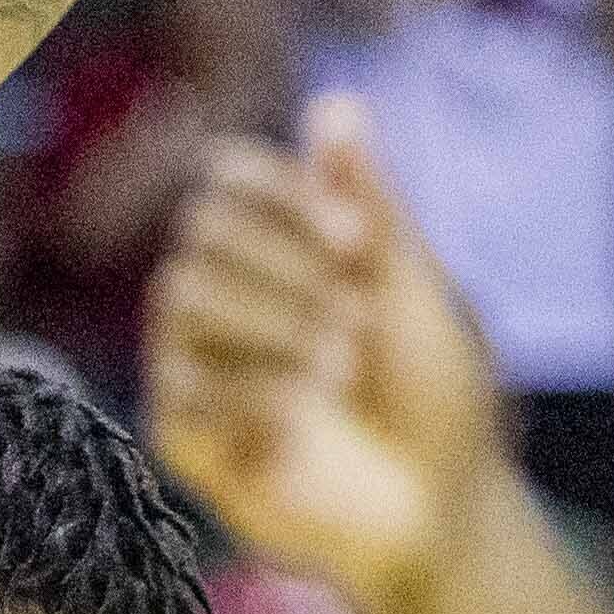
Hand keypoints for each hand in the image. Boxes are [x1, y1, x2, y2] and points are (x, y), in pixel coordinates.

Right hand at [147, 96, 507, 610]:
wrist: (434, 511)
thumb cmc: (433, 398)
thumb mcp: (413, 288)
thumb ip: (368, 204)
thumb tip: (336, 102)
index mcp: (273, 248)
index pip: (229, 178)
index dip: (283, 197)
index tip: (354, 244)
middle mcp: (221, 294)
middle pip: (201, 233)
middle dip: (286, 270)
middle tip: (359, 324)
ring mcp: (193, 363)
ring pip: (181, 296)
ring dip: (272, 326)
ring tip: (341, 370)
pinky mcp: (181, 432)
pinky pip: (179, 383)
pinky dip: (253, 392)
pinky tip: (305, 420)